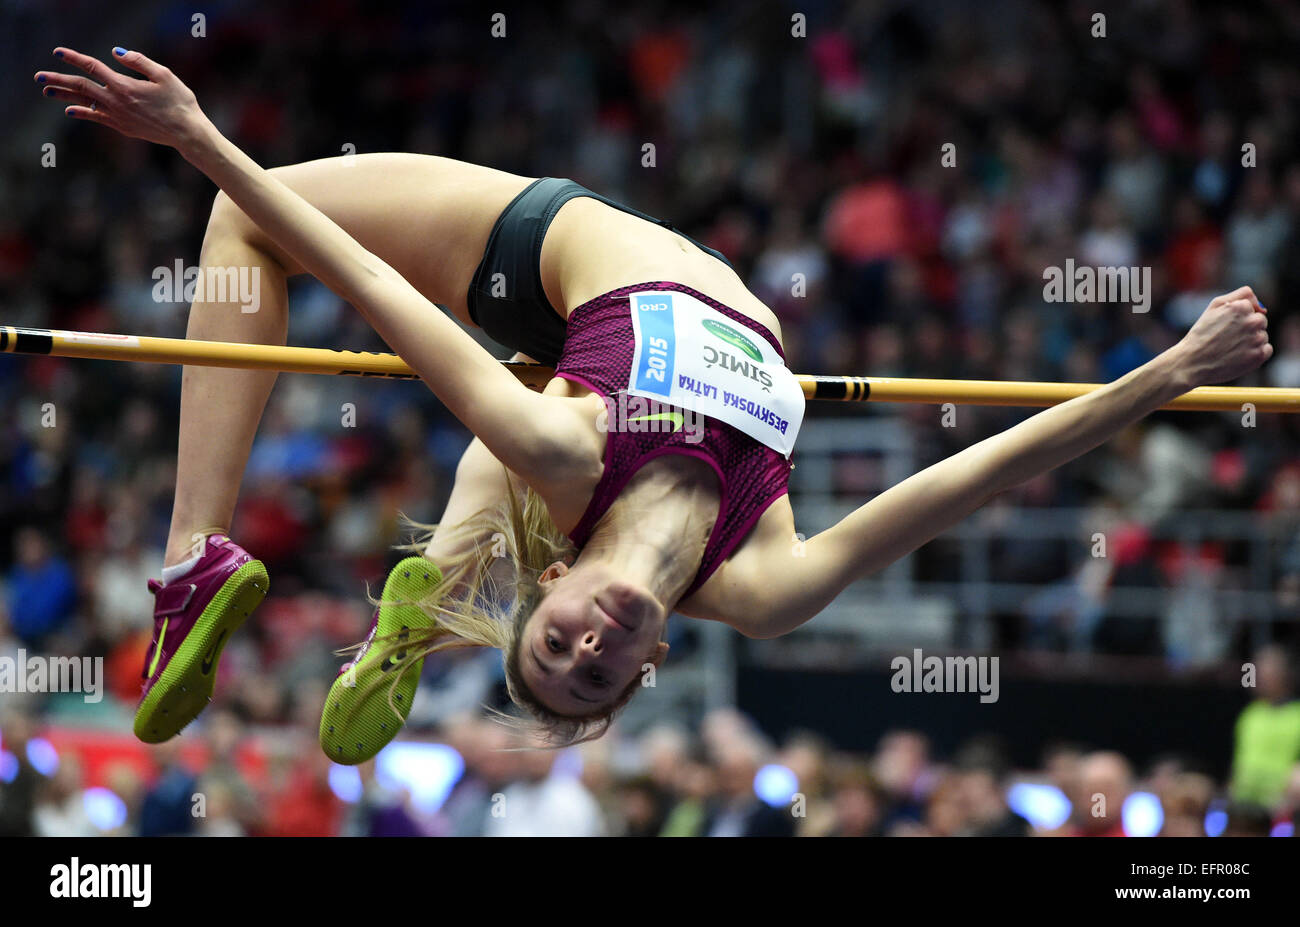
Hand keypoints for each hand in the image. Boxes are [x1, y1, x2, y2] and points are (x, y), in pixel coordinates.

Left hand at [35, 47, 205, 149]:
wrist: (187, 133)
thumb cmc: (180, 102)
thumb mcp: (164, 75)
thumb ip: (139, 61)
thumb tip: (116, 52)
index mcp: (125, 85)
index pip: (93, 67)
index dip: (74, 58)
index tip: (59, 52)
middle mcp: (117, 101)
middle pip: (81, 86)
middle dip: (58, 79)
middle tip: (39, 76)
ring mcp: (118, 116)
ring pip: (85, 102)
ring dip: (64, 95)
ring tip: (47, 90)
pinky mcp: (123, 127)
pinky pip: (96, 118)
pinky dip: (82, 112)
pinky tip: (70, 109)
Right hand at [1173, 286, 1271, 386]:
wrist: (1192, 362)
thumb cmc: (1201, 334)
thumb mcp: (1215, 305)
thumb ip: (1241, 295)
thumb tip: (1262, 308)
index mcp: (1241, 307)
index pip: (1252, 308)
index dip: (1238, 317)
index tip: (1224, 326)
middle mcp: (1252, 321)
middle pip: (1260, 321)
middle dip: (1247, 328)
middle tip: (1227, 338)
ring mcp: (1257, 339)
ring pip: (1262, 336)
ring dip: (1251, 341)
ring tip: (1230, 348)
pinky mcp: (1259, 355)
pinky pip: (1266, 350)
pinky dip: (1256, 353)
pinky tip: (1239, 356)